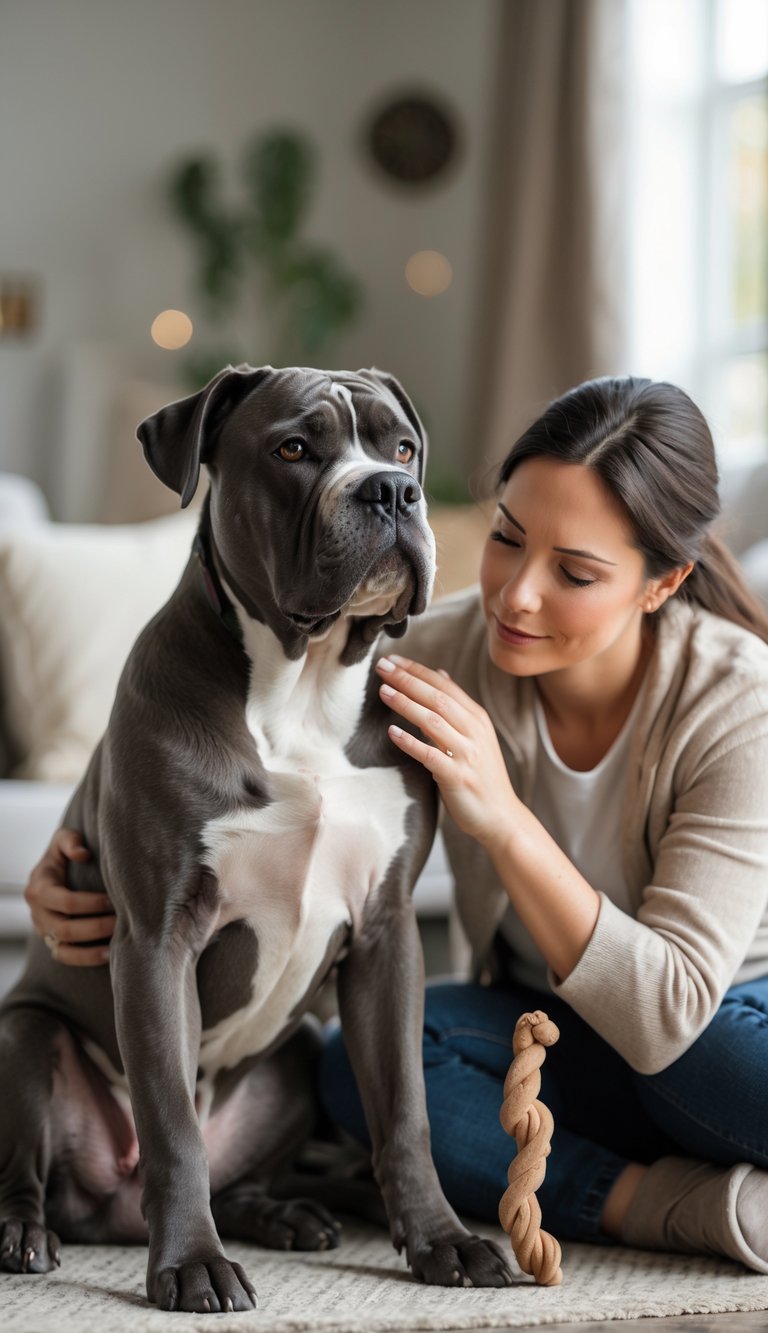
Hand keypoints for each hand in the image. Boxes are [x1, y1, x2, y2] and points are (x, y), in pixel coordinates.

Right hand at [25, 828, 114, 966]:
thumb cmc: (64, 853)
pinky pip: (65, 957)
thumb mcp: (63, 839)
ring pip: (63, 948)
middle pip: (65, 928)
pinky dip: (85, 959)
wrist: (54, 871)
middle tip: (122, 922)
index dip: (92, 904)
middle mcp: (37, 912)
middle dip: (96, 927)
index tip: (115, 902)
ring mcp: (43, 930)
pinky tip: (109, 956)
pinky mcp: (52, 941)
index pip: (65, 902)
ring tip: (117, 945)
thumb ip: (71, 841)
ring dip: (91, 949)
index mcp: (39, 888)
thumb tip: (83, 854)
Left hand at [375, 654, 519, 847]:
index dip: (417, 670)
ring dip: (406, 704)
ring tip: (383, 692)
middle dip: (408, 680)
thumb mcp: (473, 735)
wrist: (501, 817)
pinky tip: (392, 732)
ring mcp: (467, 754)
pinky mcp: (458, 777)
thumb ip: (455, 706)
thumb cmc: (480, 776)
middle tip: (382, 667)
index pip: (444, 685)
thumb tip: (439, 673)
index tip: (392, 660)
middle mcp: (474, 731)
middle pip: (437, 697)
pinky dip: (410, 742)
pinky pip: (430, 755)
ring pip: (433, 721)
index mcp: (476, 718)